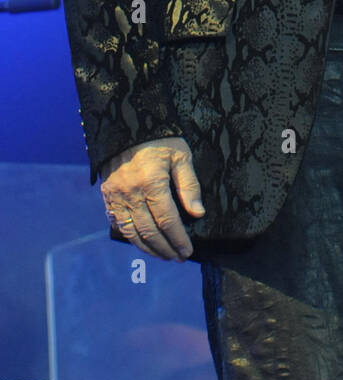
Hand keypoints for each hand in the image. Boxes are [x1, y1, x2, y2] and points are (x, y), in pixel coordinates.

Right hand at [100, 137, 204, 261]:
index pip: (167, 221)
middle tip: (178, 258)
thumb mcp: (180, 155)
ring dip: (148, 248)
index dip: (178, 239)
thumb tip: (198, 213)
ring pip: (132, 232)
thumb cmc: (159, 138)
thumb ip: (189, 185)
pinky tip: (141, 242)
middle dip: (165, 248)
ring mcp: (116, 196)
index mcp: (152, 183)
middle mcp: (131, 193)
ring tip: (163, 255)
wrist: (127, 121)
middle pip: (149, 231)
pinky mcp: (107, 195)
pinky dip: (130, 237)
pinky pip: (117, 223)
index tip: (188, 251)